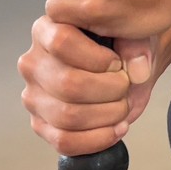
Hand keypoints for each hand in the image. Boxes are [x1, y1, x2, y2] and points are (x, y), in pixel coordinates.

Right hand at [18, 16, 158, 157]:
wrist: (128, 67)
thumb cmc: (123, 46)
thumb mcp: (133, 32)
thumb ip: (136, 44)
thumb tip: (138, 71)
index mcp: (47, 28)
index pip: (62, 42)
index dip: (98, 58)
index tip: (118, 63)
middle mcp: (33, 62)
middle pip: (68, 84)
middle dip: (110, 90)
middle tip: (125, 86)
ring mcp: (33, 96)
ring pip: (67, 116)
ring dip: (107, 115)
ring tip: (123, 106)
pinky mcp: (41, 124)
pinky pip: (64, 141)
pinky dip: (97, 139)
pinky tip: (117, 127)